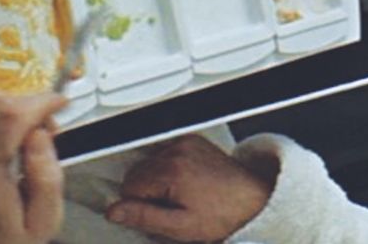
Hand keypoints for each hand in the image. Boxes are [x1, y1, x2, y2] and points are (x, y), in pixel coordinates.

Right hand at [106, 135, 271, 241]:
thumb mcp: (180, 226)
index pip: (129, 186)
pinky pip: (165, 153)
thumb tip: (114, 211)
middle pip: (137, 172)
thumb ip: (144, 217)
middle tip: (169, 209)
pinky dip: (167, 167)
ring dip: (155, 180)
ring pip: (149, 162)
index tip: (155, 215)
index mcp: (173, 170)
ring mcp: (188, 144)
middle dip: (145, 193)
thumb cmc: (224, 214)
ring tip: (179, 197)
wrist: (254, 201)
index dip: (138, 206)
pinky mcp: (195, 142)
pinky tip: (183, 184)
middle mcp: (179, 151)